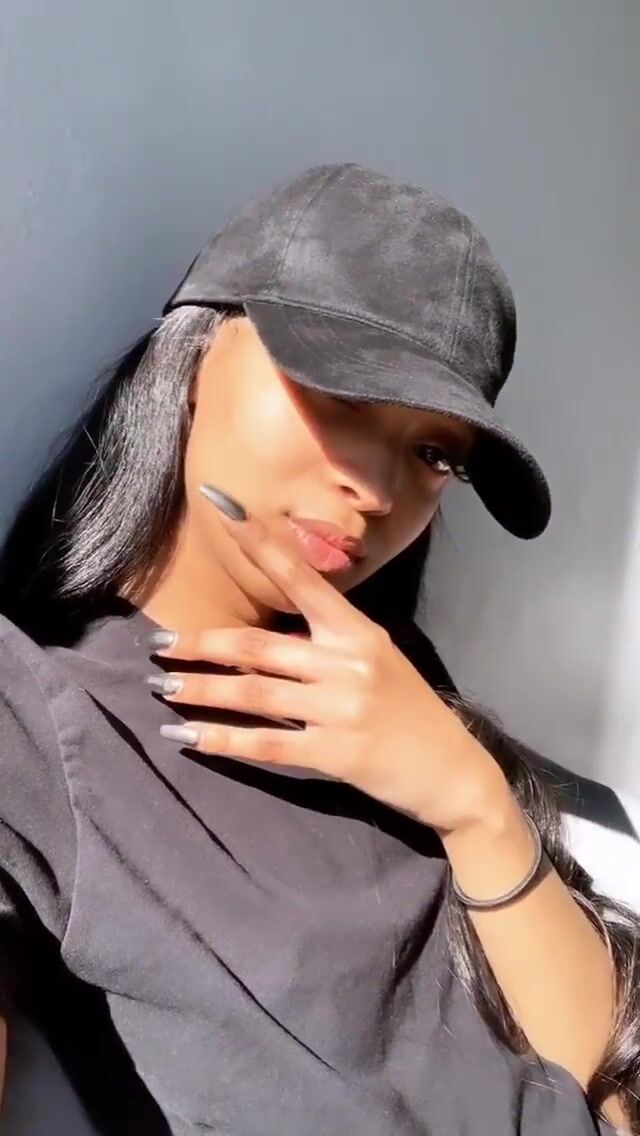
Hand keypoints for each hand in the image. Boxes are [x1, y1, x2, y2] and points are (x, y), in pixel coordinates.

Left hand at [149, 489, 508, 833]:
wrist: (452, 771)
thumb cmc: (410, 711)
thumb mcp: (378, 659)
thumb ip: (328, 641)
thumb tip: (263, 636)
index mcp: (357, 631)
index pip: (301, 578)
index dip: (260, 544)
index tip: (223, 511)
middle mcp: (348, 662)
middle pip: (259, 645)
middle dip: (203, 642)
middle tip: (158, 642)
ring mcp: (341, 708)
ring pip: (255, 693)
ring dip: (203, 689)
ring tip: (164, 686)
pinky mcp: (336, 753)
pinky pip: (268, 743)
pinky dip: (224, 742)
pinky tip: (190, 739)